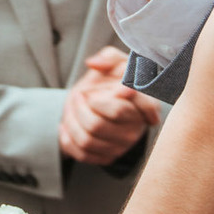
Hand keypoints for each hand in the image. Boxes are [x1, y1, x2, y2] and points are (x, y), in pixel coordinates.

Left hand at [60, 46, 162, 165]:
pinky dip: (68, 138)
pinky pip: (81, 153)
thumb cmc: (113, 79)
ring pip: (86, 140)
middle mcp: (136, 128)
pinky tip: (68, 125)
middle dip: (80, 107)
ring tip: (73, 106)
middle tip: (80, 93)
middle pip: (97, 125)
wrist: (102, 101)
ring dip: (72, 120)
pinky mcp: (109, 156)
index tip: (97, 91)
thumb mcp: (115, 61)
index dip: (105, 102)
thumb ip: (108, 57)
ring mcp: (123, 145)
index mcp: (144, 105)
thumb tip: (94, 64)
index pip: (123, 109)